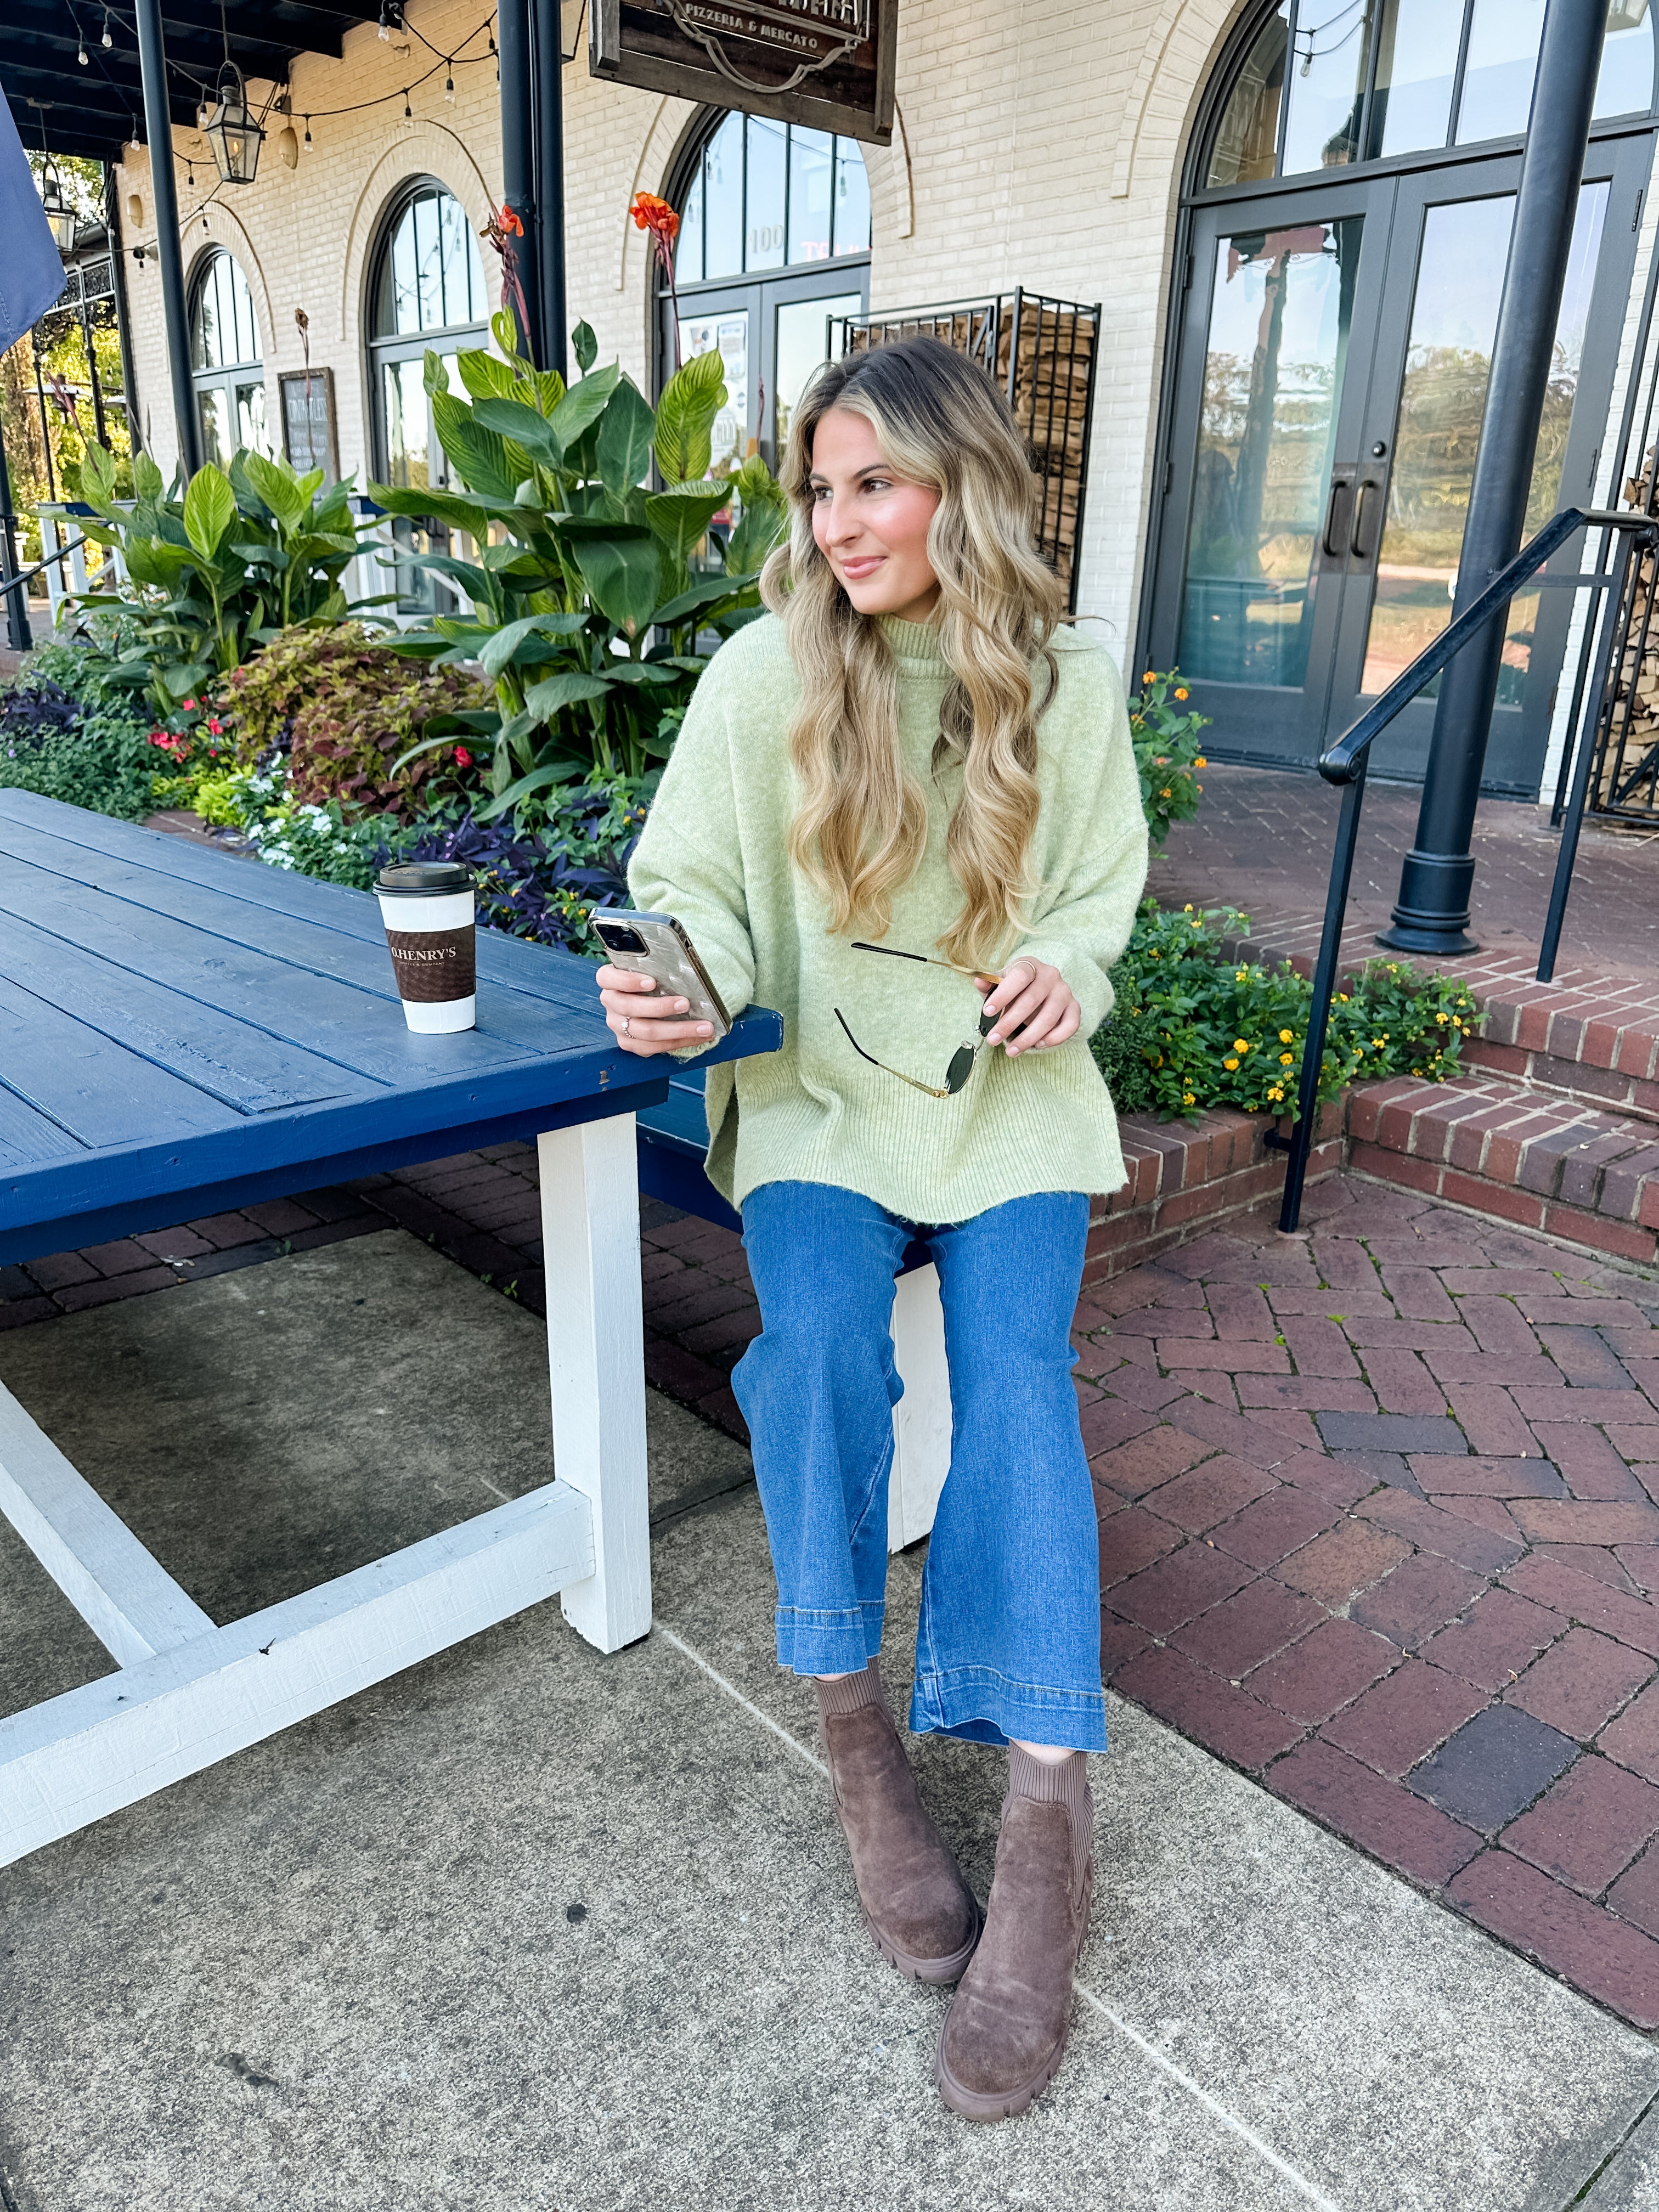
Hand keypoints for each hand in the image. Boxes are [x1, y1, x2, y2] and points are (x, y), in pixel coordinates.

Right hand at [597, 965, 714, 1055]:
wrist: (647, 1001)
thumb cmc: (652, 981)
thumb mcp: (650, 969)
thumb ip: (658, 968)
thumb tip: (686, 969)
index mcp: (609, 981)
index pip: (607, 978)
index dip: (628, 981)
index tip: (651, 982)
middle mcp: (611, 1003)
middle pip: (629, 1008)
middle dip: (660, 1007)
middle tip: (685, 1004)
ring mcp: (618, 1026)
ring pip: (645, 1032)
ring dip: (678, 1030)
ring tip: (702, 1026)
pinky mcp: (629, 1043)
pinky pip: (654, 1047)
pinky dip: (680, 1042)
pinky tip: (699, 1036)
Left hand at [974, 958, 1080, 1055]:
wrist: (1038, 991)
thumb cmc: (1014, 989)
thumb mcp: (999, 984)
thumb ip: (989, 983)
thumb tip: (979, 980)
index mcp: (1030, 965)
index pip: (1019, 976)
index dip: (1003, 995)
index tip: (987, 1012)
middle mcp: (1050, 975)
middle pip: (1031, 1000)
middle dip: (1009, 1023)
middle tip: (993, 1039)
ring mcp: (1064, 992)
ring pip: (1048, 1017)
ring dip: (1028, 1037)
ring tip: (1011, 1051)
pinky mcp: (1074, 1008)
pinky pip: (1070, 1025)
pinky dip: (1054, 1038)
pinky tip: (1038, 1045)